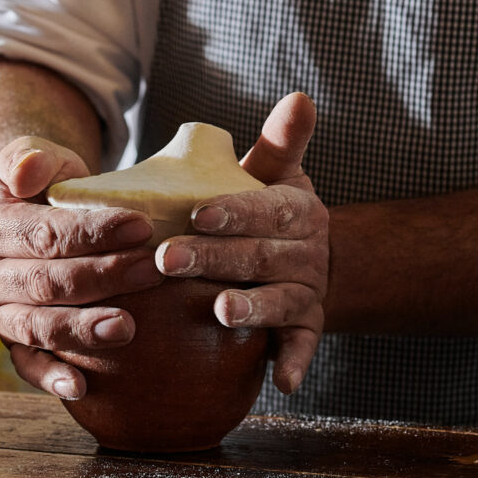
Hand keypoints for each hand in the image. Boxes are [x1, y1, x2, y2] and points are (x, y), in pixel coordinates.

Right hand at [0, 137, 159, 399]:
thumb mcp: (35, 155)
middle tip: (153, 271)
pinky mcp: (16, 343)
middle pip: (50, 282)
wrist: (34, 213)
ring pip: (40, 326)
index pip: (46, 234)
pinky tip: (82, 388)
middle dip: (105, 276)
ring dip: (83, 329)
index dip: (93, 232)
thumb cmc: (46, 183)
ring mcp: (2, 313)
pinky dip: (52, 378)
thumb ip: (29, 155)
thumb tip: (27, 173)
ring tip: (127, 327)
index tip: (141, 225)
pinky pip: (28, 366)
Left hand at [155, 93, 327, 393]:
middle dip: (216, 258)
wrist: (306, 252)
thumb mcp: (276, 172)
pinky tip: (282, 381)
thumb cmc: (270, 207)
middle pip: (261, 255)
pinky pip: (305, 345)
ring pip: (283, 300)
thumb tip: (301, 96)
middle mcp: (308, 250)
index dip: (234, 211)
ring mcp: (309, 290)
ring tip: (221, 310)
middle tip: (168, 260)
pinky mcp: (309, 326)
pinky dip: (296, 362)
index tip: (197, 214)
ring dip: (255, 307)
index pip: (266, 207)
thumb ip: (279, 141)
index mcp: (298, 209)